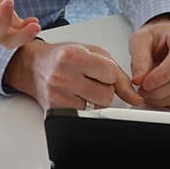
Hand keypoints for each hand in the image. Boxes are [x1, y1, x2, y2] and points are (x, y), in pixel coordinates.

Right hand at [7, 39, 140, 110]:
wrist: (34, 66)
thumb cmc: (63, 56)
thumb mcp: (93, 53)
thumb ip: (117, 74)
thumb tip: (136, 98)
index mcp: (74, 55)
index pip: (111, 74)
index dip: (110, 74)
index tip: (101, 71)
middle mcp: (63, 75)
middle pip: (106, 95)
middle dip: (105, 89)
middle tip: (92, 80)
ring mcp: (57, 94)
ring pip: (96, 108)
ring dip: (95, 99)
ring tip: (83, 87)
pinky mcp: (54, 109)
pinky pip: (83, 115)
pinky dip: (84, 107)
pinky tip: (74, 96)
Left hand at [129, 18, 169, 110]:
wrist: (165, 39)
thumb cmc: (155, 38)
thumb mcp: (140, 41)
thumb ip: (139, 60)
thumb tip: (139, 79)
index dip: (162, 76)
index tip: (145, 84)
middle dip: (161, 91)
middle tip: (143, 92)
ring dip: (167, 99)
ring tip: (151, 95)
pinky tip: (164, 98)